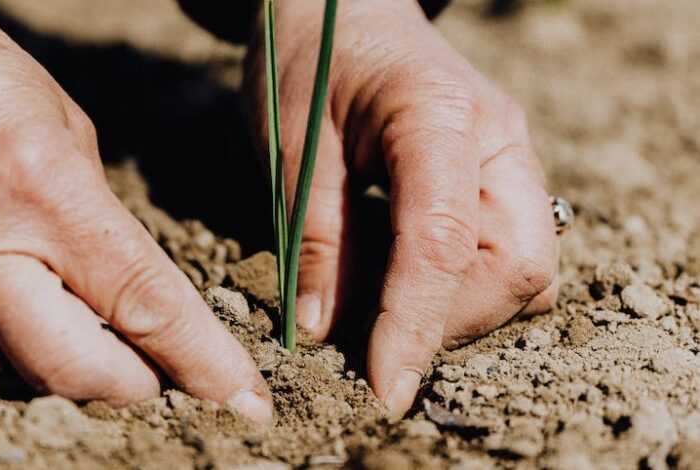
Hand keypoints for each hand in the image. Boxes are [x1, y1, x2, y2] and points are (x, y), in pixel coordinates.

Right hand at [0, 0, 270, 422]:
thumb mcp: (66, 133)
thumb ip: (101, 220)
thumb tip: (131, 287)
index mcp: (48, 196)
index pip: (146, 304)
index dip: (204, 361)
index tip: (246, 399)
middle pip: (80, 370)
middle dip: (139, 385)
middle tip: (168, 374)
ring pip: (24, 376)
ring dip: (81, 374)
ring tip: (110, 345)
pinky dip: (24, 356)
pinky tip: (45, 322)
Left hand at [247, 0, 558, 416]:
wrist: (342, 8)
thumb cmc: (309, 58)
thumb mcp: (293, 143)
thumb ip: (316, 236)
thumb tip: (325, 330)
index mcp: (439, 115)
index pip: (445, 243)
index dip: (417, 326)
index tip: (386, 389)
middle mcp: (498, 139)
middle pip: (517, 268)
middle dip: (449, 321)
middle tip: (373, 336)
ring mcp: (510, 157)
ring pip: (525, 271)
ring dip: (459, 310)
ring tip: (384, 305)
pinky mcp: (501, 177)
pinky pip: (510, 255)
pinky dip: (464, 288)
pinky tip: (407, 278)